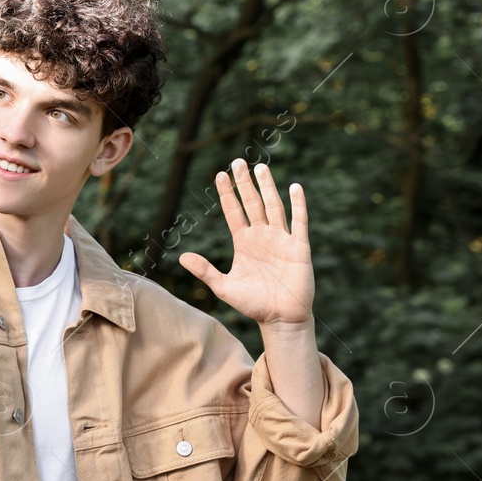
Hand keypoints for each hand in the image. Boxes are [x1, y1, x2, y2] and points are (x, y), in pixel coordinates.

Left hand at [178, 158, 313, 327]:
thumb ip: (205, 271)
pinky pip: (299, 222)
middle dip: (245, 183)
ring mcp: (281, 240)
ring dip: (268, 188)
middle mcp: (262, 236)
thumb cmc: (253, 304)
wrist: (280, 319)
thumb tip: (182, 257)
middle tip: (238, 161)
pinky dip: (298, 205)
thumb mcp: (224, 287)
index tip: (219, 175)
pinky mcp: (299, 247)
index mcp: (243, 242)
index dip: (227, 194)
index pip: (233, 212)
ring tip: (260, 168)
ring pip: (274, 207)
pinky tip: (295, 187)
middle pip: (252, 203)